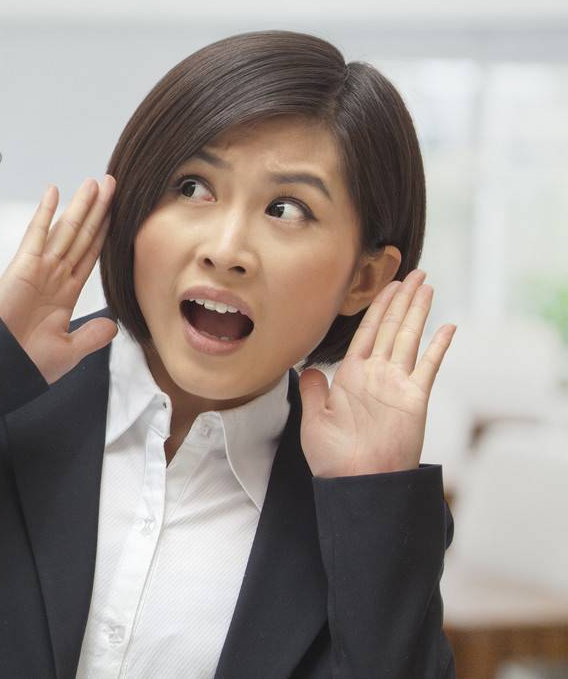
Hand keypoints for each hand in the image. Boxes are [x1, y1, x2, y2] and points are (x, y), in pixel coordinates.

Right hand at [0, 176, 118, 383]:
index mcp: (66, 293)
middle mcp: (55, 275)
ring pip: (67, 229)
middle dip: (98, 209)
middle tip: (112, 182)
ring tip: (96, 181)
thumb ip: (91, 336)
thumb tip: (113, 325)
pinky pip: (37, 234)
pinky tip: (54, 191)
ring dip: (81, 205)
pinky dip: (45, 212)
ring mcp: (40, 268)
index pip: (90, 255)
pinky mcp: (24, 265)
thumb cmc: (27, 363)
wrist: (1, 366)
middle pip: (82, 235)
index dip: (104, 232)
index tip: (118, 212)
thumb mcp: (68, 351)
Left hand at [299, 270, 455, 477]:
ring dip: (417, 311)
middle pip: (391, 327)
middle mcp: (377, 375)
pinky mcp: (415, 398)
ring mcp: (397, 385)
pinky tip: (447, 327)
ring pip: (409, 337)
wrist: (356, 483)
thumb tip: (307, 370)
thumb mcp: (313, 418)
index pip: (367, 332)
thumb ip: (313, 391)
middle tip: (413, 272)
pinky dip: (438, 346)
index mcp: (352, 376)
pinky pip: (428, 366)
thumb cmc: (334, 457)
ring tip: (426, 285)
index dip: (377, 307)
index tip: (386, 285)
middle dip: (401, 298)